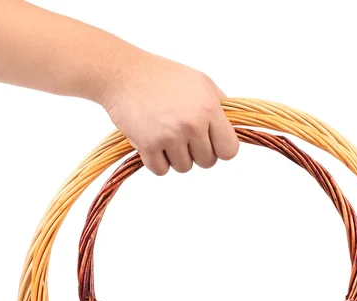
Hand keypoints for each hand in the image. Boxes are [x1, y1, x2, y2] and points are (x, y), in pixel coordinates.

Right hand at [98, 50, 239, 174]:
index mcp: (209, 108)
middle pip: (207, 162)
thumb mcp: (200, 82)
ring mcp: (170, 136)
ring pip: (184, 168)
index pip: (230, 150)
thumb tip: (234, 128)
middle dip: (196, 153)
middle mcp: (192, 124)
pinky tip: (152, 141)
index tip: (211, 143)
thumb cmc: (163, 76)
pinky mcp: (148, 146)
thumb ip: (220, 106)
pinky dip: (156, 161)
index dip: (221, 149)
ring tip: (165, 134)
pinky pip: (161, 170)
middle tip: (182, 135)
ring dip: (175, 157)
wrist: (122, 73)